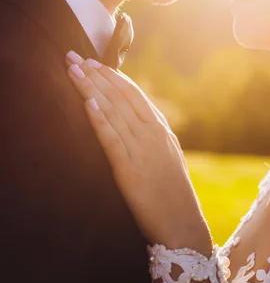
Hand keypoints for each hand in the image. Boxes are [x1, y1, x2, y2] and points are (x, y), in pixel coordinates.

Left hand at [65, 52, 211, 254]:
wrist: (183, 225)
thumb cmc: (172, 193)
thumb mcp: (166, 156)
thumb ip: (151, 135)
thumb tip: (134, 120)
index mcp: (160, 129)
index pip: (133, 94)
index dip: (111, 76)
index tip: (93, 62)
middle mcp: (152, 133)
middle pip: (120, 97)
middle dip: (95, 75)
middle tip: (74, 57)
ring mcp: (142, 150)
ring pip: (113, 112)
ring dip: (91, 89)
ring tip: (73, 72)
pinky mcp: (131, 170)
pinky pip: (113, 140)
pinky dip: (100, 120)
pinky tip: (87, 104)